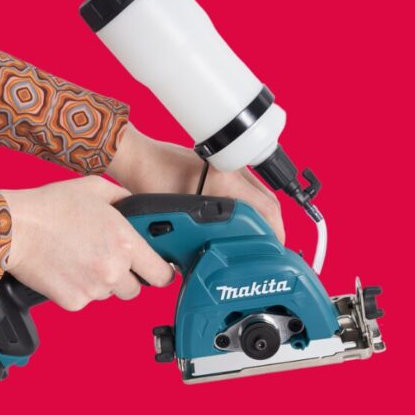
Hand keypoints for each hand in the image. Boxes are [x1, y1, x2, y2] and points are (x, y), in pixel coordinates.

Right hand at [0, 177, 173, 310]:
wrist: (14, 228)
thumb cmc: (52, 206)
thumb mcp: (97, 189)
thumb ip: (126, 200)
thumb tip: (138, 209)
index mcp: (126, 243)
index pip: (161, 275)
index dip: (160, 273)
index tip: (155, 271)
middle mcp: (114, 270)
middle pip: (135, 289)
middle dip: (126, 276)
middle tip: (106, 258)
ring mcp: (94, 289)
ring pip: (109, 294)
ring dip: (101, 282)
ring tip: (80, 257)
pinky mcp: (73, 302)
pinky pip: (85, 300)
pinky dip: (78, 289)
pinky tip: (65, 268)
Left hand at [107, 124, 285, 242]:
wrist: (139, 157)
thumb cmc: (150, 179)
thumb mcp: (178, 214)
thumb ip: (199, 236)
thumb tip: (214, 257)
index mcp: (225, 181)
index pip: (266, 208)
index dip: (275, 231)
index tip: (274, 248)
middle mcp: (233, 169)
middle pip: (269, 201)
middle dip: (272, 226)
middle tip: (268, 247)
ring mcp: (230, 164)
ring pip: (260, 193)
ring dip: (262, 214)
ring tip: (257, 236)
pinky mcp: (223, 165)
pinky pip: (249, 187)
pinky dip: (251, 203)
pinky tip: (242, 219)